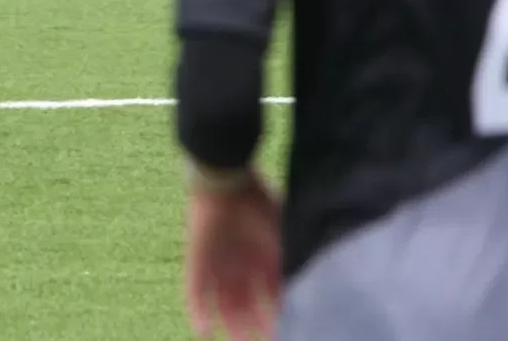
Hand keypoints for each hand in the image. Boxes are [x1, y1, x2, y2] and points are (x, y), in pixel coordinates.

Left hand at [185, 171, 281, 340]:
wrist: (227, 180)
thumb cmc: (260, 205)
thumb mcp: (284, 236)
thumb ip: (293, 258)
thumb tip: (313, 282)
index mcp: (261, 259)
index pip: (270, 296)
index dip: (277, 315)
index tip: (288, 330)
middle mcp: (239, 266)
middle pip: (245, 304)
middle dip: (252, 326)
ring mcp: (217, 264)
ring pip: (221, 303)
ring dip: (230, 324)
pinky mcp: (197, 260)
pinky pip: (194, 290)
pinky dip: (197, 310)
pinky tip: (203, 331)